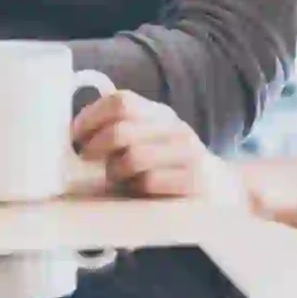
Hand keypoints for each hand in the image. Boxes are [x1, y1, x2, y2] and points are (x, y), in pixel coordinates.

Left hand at [71, 91, 252, 210]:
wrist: (226, 195)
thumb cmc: (171, 173)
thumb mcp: (150, 145)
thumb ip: (121, 135)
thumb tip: (70, 139)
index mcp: (159, 114)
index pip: (120, 101)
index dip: (90, 118)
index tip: (74, 138)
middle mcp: (175, 128)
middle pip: (120, 130)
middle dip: (95, 150)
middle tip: (89, 166)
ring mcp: (189, 153)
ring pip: (132, 158)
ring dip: (115, 175)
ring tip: (119, 183)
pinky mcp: (196, 181)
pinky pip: (151, 182)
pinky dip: (136, 192)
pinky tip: (139, 196)